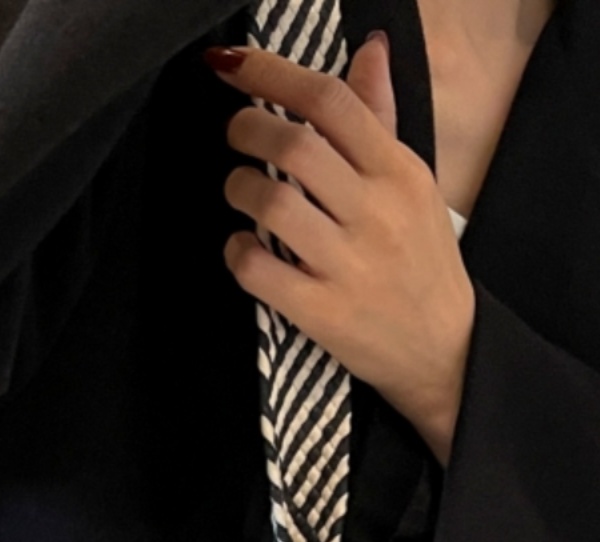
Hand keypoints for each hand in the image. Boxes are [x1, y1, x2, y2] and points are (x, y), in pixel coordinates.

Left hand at [206, 38, 474, 466]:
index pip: (334, 102)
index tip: (235, 68)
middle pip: (297, 146)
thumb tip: (367, 52)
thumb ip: (380, 120)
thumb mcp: (413, 184)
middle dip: (247, 129)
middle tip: (236, 134)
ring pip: (274, 203)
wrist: (444, 350)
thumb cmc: (421, 262)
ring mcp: (347, 265)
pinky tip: (244, 247)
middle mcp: (376, 212)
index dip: (274, 76)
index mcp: (399, 172)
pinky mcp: (321, 313)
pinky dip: (238, 251)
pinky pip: (259, 269)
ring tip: (240, 191)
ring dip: (239, 188)